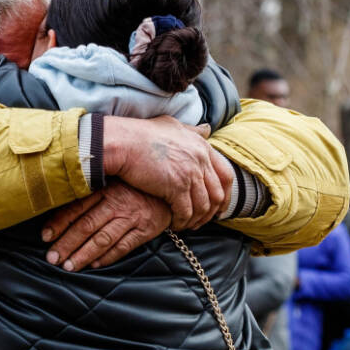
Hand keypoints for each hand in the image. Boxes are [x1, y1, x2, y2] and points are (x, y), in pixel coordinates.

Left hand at [41, 181, 171, 271]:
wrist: (170, 190)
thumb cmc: (135, 187)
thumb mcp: (113, 182)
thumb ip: (91, 193)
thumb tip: (60, 207)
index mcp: (106, 188)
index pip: (77, 207)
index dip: (59, 223)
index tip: (45, 236)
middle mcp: (118, 202)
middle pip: (86, 226)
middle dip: (67, 244)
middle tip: (52, 258)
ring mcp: (132, 217)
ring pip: (103, 239)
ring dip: (84, 254)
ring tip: (69, 266)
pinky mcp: (145, 230)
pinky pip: (124, 247)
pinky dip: (108, 257)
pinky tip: (94, 265)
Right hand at [102, 115, 232, 229]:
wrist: (123, 142)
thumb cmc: (141, 134)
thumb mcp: (172, 125)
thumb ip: (192, 130)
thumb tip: (206, 129)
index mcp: (202, 146)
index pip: (226, 175)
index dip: (225, 195)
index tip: (219, 207)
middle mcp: (200, 159)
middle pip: (217, 194)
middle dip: (212, 212)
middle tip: (202, 221)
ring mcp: (190, 173)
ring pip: (203, 206)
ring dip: (196, 220)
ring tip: (186, 225)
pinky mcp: (176, 187)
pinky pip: (186, 212)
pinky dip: (182, 221)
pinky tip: (174, 224)